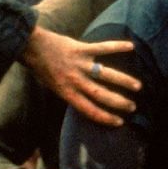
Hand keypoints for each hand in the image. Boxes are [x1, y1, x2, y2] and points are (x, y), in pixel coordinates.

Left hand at [18, 27, 140, 126]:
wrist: (29, 46)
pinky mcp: (81, 48)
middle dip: (119, 102)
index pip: (89, 109)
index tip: (119, 122)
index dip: (105, 117)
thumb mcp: (52, 87)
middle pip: (102, 95)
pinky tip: (131, 47)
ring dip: (124, 81)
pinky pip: (102, 47)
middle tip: (132, 107)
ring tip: (137, 86)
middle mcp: (75, 80)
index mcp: (67, 92)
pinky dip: (116, 46)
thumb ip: (70, 94)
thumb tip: (85, 101)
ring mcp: (79, 64)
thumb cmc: (41, 68)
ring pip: (106, 75)